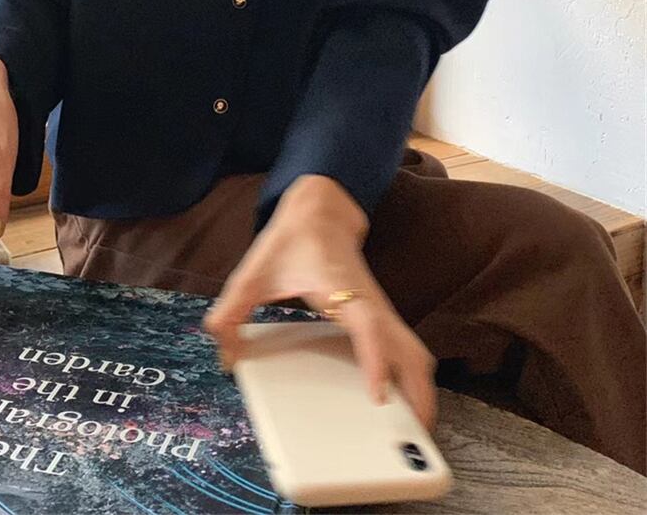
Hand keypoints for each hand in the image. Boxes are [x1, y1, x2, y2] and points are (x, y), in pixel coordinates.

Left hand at [202, 174, 437, 430]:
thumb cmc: (290, 241)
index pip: (369, 328)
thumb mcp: (252, 273)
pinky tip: (399, 400)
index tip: (377, 397)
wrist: (320, 211)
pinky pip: (405, 348)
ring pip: (415, 351)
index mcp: (342, 291)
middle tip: (411, 437)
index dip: (376, 362)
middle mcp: (369, 303)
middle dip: (418, 393)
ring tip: (414, 428)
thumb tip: (227, 356)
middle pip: (410, 350)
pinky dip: (410, 375)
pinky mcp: (380, 315)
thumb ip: (231, 313)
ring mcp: (380, 310)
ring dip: (420, 388)